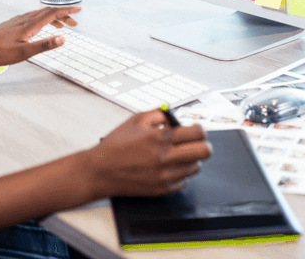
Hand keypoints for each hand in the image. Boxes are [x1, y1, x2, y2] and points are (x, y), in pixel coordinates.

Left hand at [0, 6, 80, 65]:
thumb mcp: (24, 52)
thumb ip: (44, 45)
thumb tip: (62, 39)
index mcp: (30, 25)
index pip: (53, 13)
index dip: (67, 11)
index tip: (78, 9)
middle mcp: (25, 19)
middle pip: (48, 12)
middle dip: (63, 15)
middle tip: (74, 22)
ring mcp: (19, 20)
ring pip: (41, 14)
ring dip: (54, 18)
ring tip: (62, 26)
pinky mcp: (14, 24)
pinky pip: (34, 17)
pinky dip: (44, 20)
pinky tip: (42, 27)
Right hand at [81, 110, 211, 198]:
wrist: (99, 171)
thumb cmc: (115, 145)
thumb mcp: (135, 121)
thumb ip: (158, 114)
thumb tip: (176, 116)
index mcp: (159, 138)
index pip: (197, 133)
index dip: (199, 129)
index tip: (195, 129)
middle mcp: (164, 158)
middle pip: (204, 152)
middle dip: (203, 144)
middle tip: (195, 142)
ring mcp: (164, 176)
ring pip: (195, 167)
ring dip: (189, 159)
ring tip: (175, 154)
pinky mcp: (162, 190)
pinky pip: (183, 181)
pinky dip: (178, 173)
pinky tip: (166, 167)